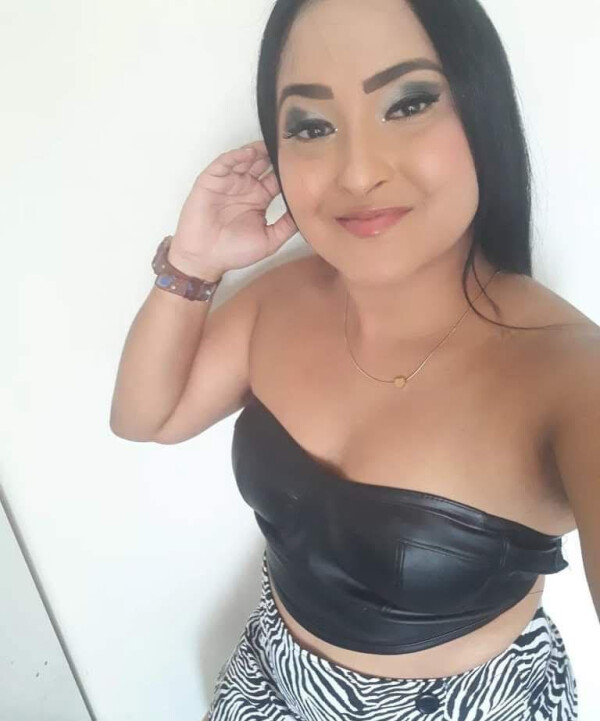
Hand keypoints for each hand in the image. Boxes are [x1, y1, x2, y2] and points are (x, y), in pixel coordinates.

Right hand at [169, 140, 297, 277]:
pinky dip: (236, 155)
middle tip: (288, 145)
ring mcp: (229, 182)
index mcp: (259, 199)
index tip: (302, 162)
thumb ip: (287, 226)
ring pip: (245, 159)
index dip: (287, 171)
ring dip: (258, 150)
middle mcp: (245, 187)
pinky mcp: (211, 180)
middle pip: (263, 163)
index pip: (277, 178)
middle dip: (274, 154)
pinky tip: (249, 153)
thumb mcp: (269, 240)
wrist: (204, 258)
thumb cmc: (233, 252)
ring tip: (271, 144)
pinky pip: (224, 162)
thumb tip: (306, 213)